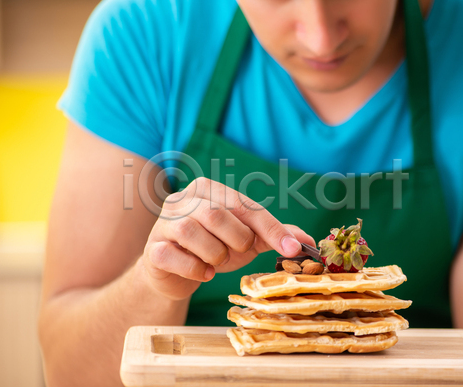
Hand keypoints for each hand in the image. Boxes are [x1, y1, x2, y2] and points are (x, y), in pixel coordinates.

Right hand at [140, 177, 314, 300]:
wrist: (175, 274)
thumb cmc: (213, 249)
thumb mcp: (247, 240)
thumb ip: (274, 235)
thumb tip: (310, 242)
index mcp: (207, 189)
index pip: (244, 205)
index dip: (271, 228)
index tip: (294, 249)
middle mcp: (182, 199)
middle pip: (216, 214)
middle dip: (236, 240)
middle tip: (237, 253)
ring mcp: (163, 223)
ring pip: (193, 232)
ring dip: (215, 255)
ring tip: (217, 262)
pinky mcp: (152, 249)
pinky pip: (175, 256)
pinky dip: (196, 269)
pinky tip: (202, 272)